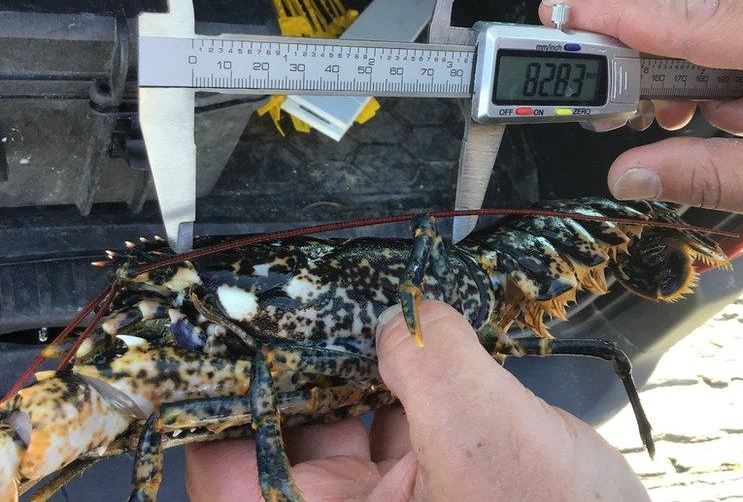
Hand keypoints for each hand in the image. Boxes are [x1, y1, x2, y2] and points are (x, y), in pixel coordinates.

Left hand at [186, 302, 647, 500]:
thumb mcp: (479, 429)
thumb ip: (430, 356)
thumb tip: (401, 314)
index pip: (236, 475)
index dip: (218, 411)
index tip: (216, 351)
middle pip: (290, 438)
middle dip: (296, 368)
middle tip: (295, 309)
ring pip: (349, 422)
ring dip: (355, 366)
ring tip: (357, 310)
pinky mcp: (438, 480)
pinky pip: (400, 419)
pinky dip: (405, 376)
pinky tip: (414, 336)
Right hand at [540, 0, 742, 231]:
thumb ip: (708, 175)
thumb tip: (628, 172)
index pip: (701, 11)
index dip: (622, 19)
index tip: (562, 22)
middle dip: (650, 49)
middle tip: (637, 114)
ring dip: (686, 51)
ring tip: (717, 113)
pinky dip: (712, 41)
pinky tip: (738, 90)